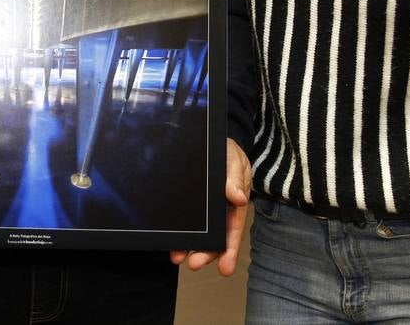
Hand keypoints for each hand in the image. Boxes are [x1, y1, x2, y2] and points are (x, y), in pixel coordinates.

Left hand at [171, 137, 250, 275]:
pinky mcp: (188, 204)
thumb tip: (239, 198)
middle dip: (206, 254)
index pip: (233, 230)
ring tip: (177, 257)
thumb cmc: (228, 153)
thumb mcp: (235, 161)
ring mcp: (203, 210)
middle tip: (194, 264)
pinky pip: (184, 220)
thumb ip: (236, 177)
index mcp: (235, 204)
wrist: (211, 141)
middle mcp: (219, 211)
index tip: (225, 269)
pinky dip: (178, 232)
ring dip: (189, 247)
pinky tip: (170, 241)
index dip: (229, 250)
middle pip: (215, 238)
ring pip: (198, 233)